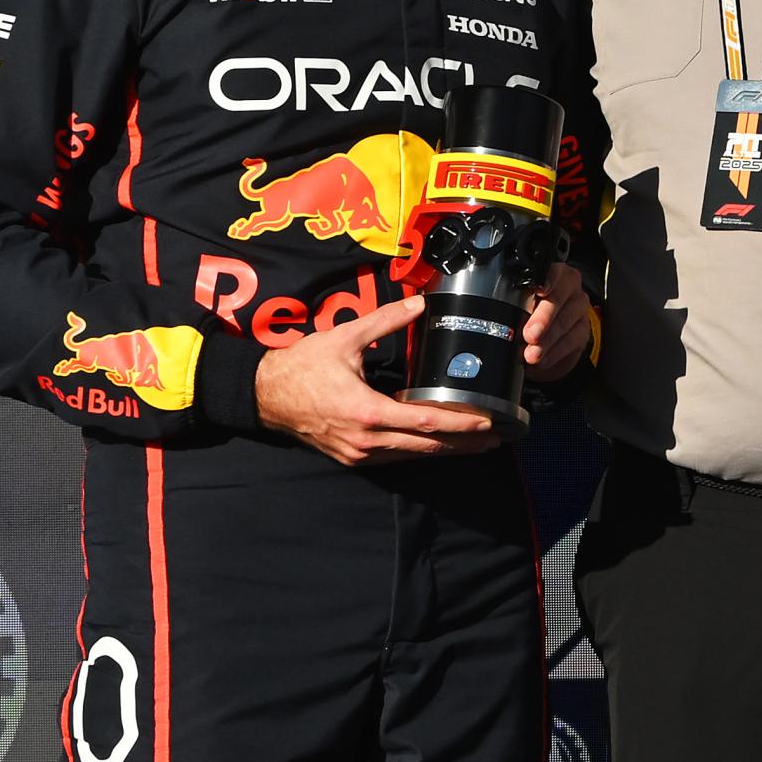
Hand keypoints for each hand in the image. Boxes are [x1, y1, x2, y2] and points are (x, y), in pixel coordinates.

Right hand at [254, 295, 496, 465]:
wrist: (265, 396)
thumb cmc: (302, 366)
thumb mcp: (344, 337)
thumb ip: (385, 320)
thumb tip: (419, 304)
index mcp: (368, 412)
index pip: (427, 422)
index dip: (461, 425)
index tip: (487, 423)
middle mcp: (367, 440)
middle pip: (427, 446)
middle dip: (464, 444)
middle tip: (496, 439)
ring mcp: (359, 453)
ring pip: (412, 455)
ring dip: (445, 450)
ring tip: (476, 444)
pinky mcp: (352, 457)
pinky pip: (395, 456)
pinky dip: (420, 449)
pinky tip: (437, 443)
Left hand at [522, 263, 591, 382]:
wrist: (543, 338)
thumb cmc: (526, 314)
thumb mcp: (517, 305)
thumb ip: (512, 304)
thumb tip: (500, 319)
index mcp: (550, 273)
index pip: (551, 272)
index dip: (547, 281)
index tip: (539, 291)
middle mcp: (568, 287)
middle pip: (559, 297)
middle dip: (543, 317)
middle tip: (530, 334)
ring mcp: (578, 307)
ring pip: (566, 321)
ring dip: (547, 340)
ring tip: (531, 354)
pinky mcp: (583, 329)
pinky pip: (572, 340)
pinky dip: (555, 352)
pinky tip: (543, 360)